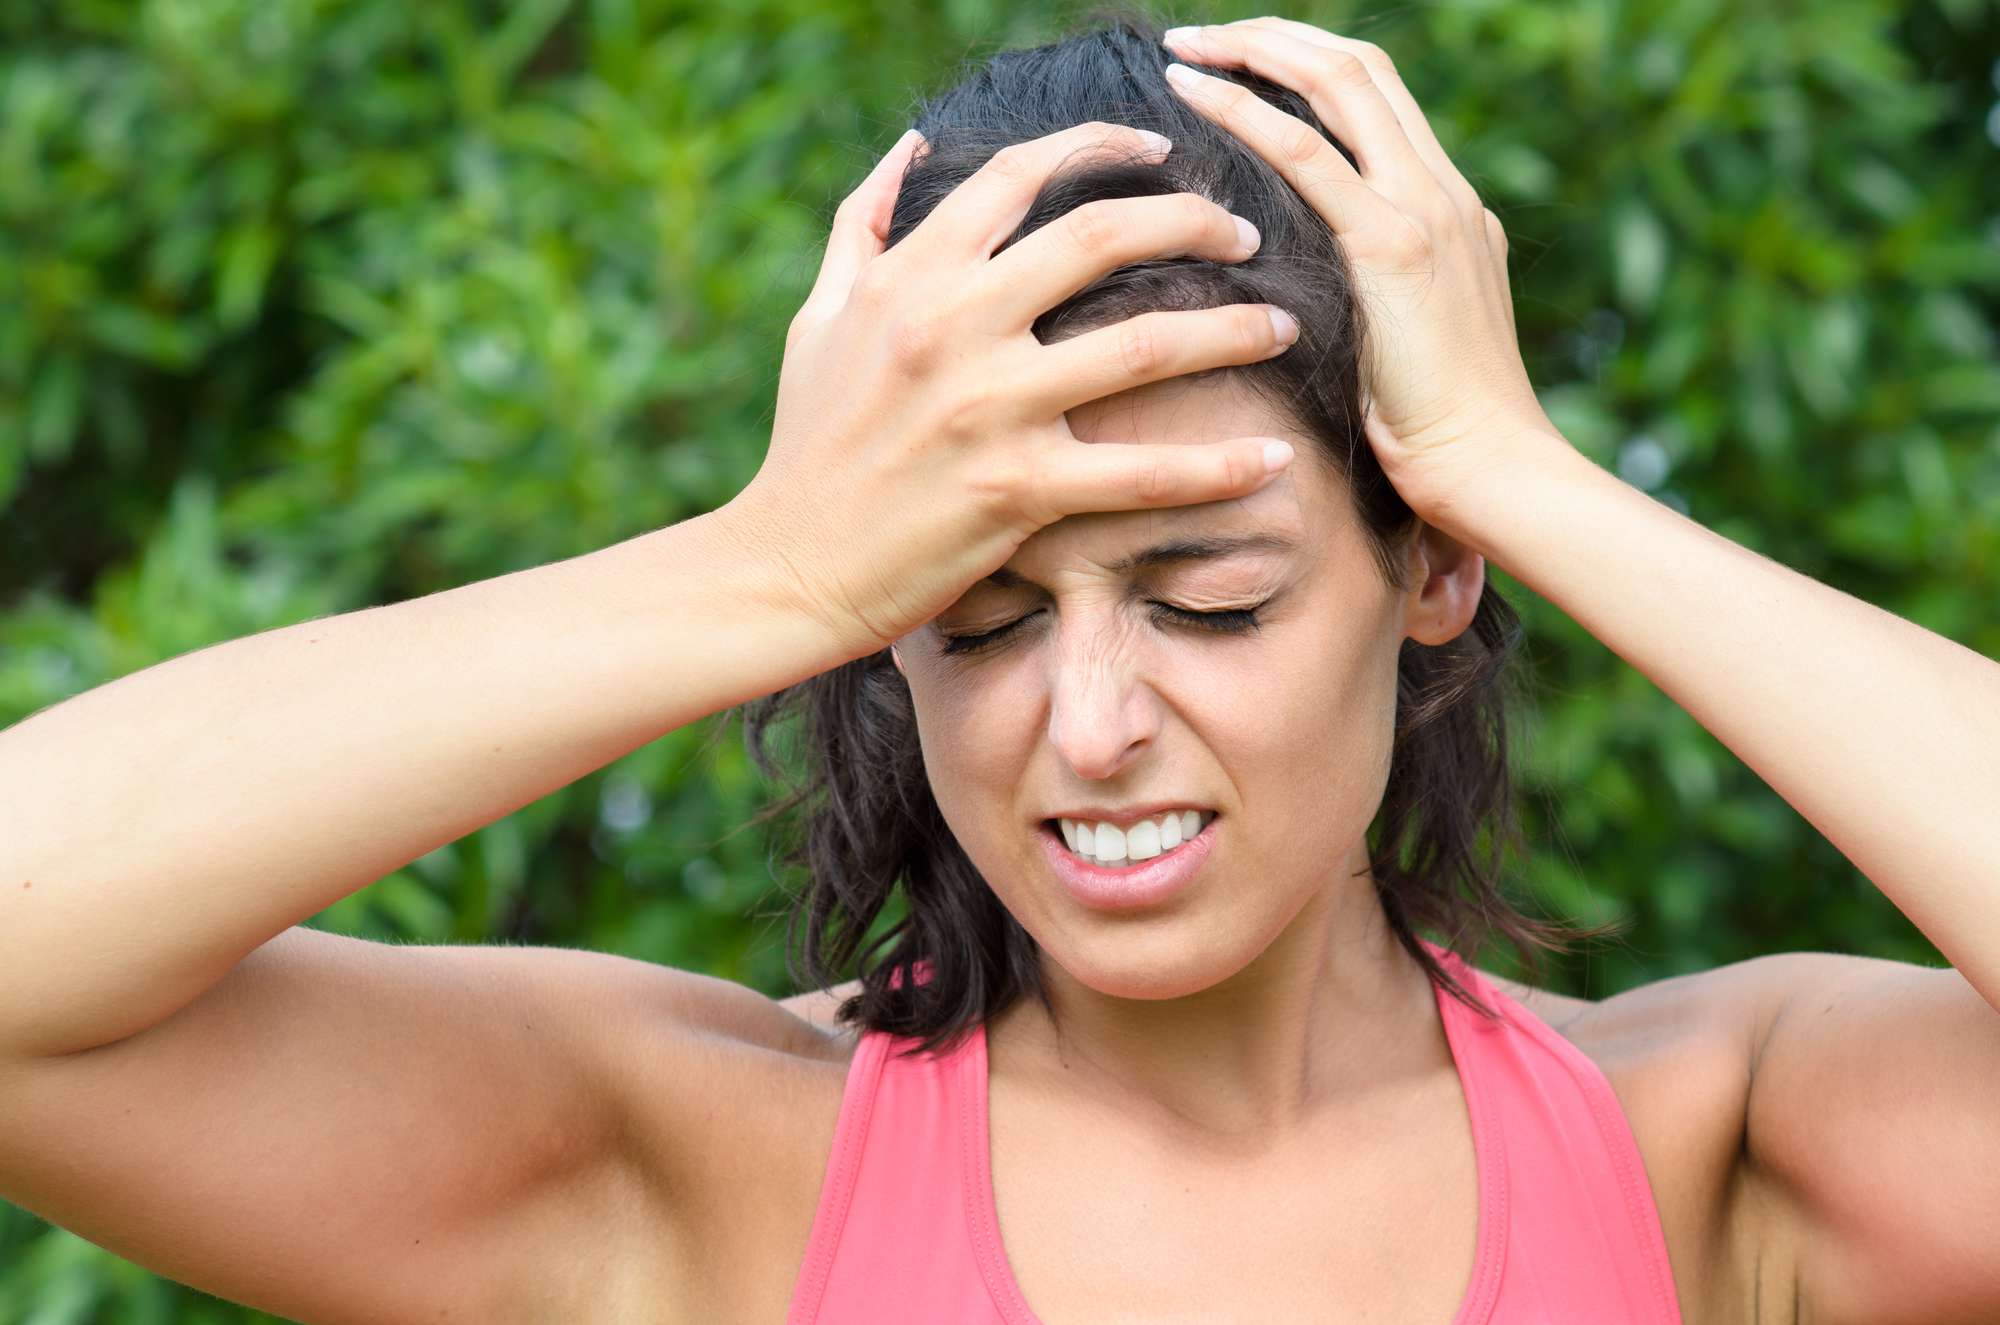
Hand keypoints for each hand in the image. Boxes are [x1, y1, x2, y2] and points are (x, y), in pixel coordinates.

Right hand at [725, 121, 1302, 662]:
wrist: (788, 567)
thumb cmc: (806, 445)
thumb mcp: (817, 318)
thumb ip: (864, 225)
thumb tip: (912, 146)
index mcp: (910, 275)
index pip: (1021, 175)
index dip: (1103, 149)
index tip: (1162, 155)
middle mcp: (954, 325)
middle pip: (1103, 236)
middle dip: (1191, 222)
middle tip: (1243, 236)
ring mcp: (990, 407)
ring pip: (1145, 344)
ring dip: (1231, 329)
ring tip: (1282, 326)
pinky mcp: (1019, 492)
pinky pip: (1142, 473)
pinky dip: (1217, 467)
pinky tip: (1271, 460)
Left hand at [1161, 17, 1566, 535]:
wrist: (1494, 469)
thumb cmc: (1444, 437)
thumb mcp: (1410, 344)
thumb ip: (1376, 303)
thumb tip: (1304, 306)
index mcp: (1452, 209)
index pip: (1379, 103)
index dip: (1309, 68)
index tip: (1247, 66)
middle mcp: (1443, 192)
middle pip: (1360, 69)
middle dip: (1278, 39)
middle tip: (1205, 37)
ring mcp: (1423, 210)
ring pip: (1337, 84)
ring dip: (1256, 51)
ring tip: (1187, 44)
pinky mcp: (1392, 246)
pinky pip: (1305, 153)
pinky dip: (1243, 110)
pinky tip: (1191, 94)